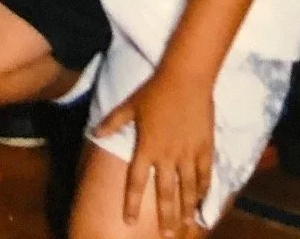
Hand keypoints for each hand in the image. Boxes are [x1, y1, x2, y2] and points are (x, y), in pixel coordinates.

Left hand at [93, 64, 213, 236]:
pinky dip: (204, 189)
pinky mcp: (205, 146)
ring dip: (187, 209)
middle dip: (166, 217)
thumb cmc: (156, 90)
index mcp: (146, 148)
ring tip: (186, 226)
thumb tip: (95, 132)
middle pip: (166, 194)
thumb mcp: (131, 105)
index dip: (131, 203)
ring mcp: (188, 153)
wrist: (186, 77)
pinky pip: (205, 174)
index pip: (136, 182)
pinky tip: (203, 200)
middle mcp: (167, 156)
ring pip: (188, 189)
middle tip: (168, 236)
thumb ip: (114, 122)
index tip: (128, 222)